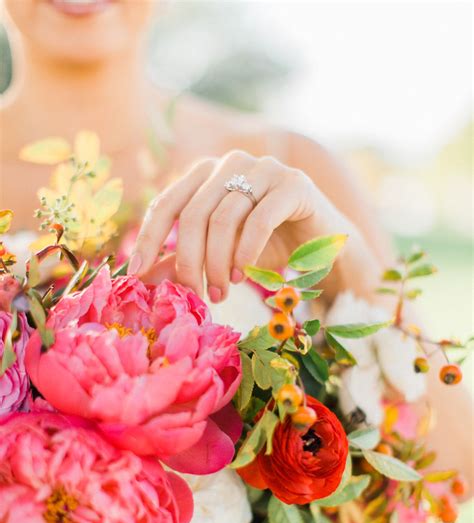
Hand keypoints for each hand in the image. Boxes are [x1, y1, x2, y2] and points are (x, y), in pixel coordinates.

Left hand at [128, 150, 351, 301]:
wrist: (324, 246)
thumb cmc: (267, 248)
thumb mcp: (219, 255)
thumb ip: (184, 260)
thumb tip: (140, 278)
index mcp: (205, 173)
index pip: (166, 203)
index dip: (149, 238)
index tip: (136, 274)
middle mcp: (230, 162)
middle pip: (193, 214)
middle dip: (189, 262)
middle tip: (196, 295)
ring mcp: (263, 168)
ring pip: (223, 219)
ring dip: (218, 264)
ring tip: (223, 292)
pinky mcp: (293, 183)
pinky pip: (258, 220)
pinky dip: (246, 253)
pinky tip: (245, 276)